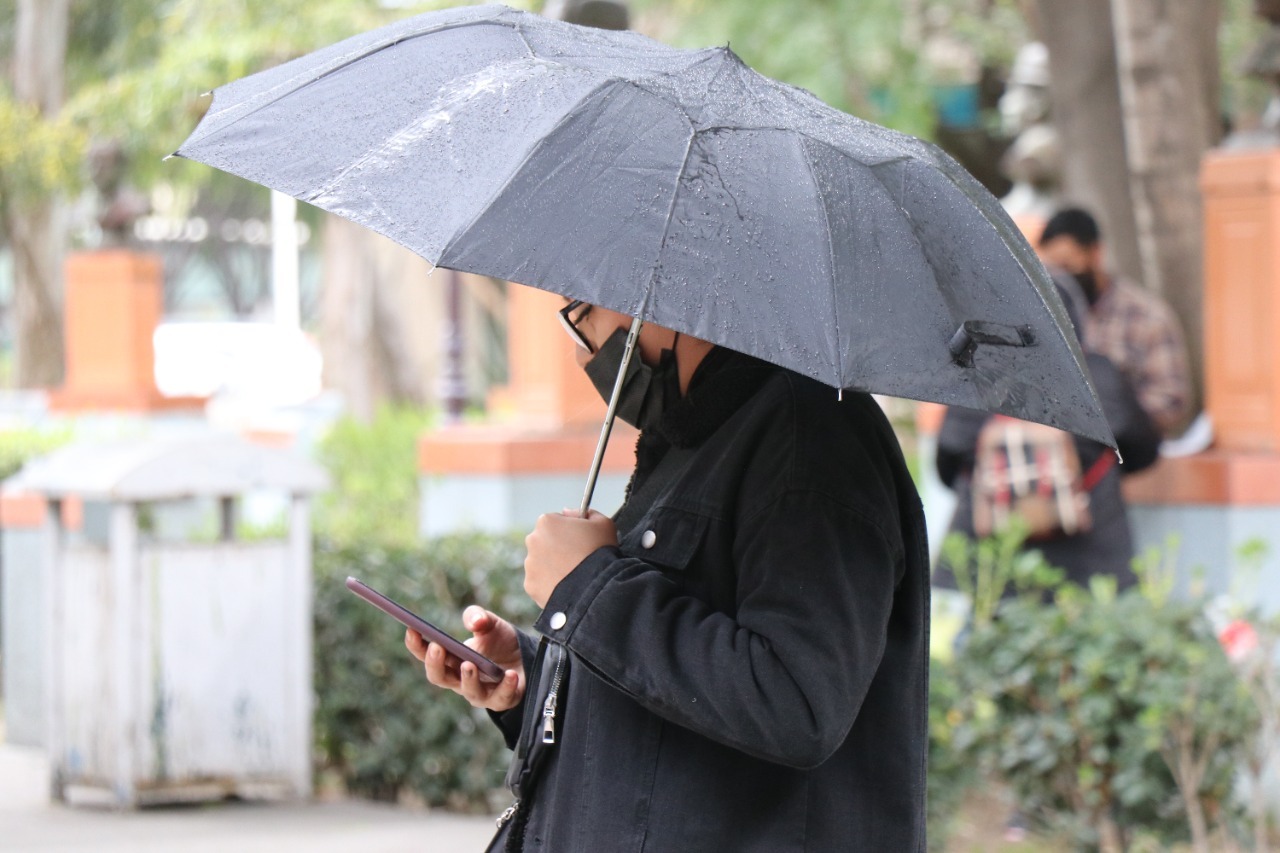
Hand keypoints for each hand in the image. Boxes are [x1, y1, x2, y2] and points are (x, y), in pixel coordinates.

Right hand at [404, 605, 524, 711]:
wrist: (527, 658)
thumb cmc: (500, 642)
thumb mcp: (489, 623)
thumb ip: (478, 617)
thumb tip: (475, 621)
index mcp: (451, 660)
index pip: (427, 655)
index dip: (416, 645)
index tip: (411, 629)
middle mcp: (460, 680)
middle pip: (440, 677)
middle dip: (435, 664)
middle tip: (437, 647)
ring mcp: (481, 692)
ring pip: (469, 692)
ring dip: (468, 679)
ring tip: (469, 664)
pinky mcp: (503, 699)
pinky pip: (501, 698)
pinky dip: (505, 687)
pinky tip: (509, 674)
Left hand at [524, 509, 617, 607]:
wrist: (596, 588)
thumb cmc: (600, 552)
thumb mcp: (603, 523)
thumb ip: (586, 512)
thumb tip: (568, 512)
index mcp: (547, 522)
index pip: (556, 521)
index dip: (570, 530)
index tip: (581, 540)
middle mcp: (533, 541)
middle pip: (545, 541)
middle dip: (558, 547)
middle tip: (578, 557)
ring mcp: (530, 565)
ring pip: (542, 562)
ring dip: (554, 565)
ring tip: (574, 574)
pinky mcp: (531, 586)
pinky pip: (541, 582)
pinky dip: (551, 584)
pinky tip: (567, 585)